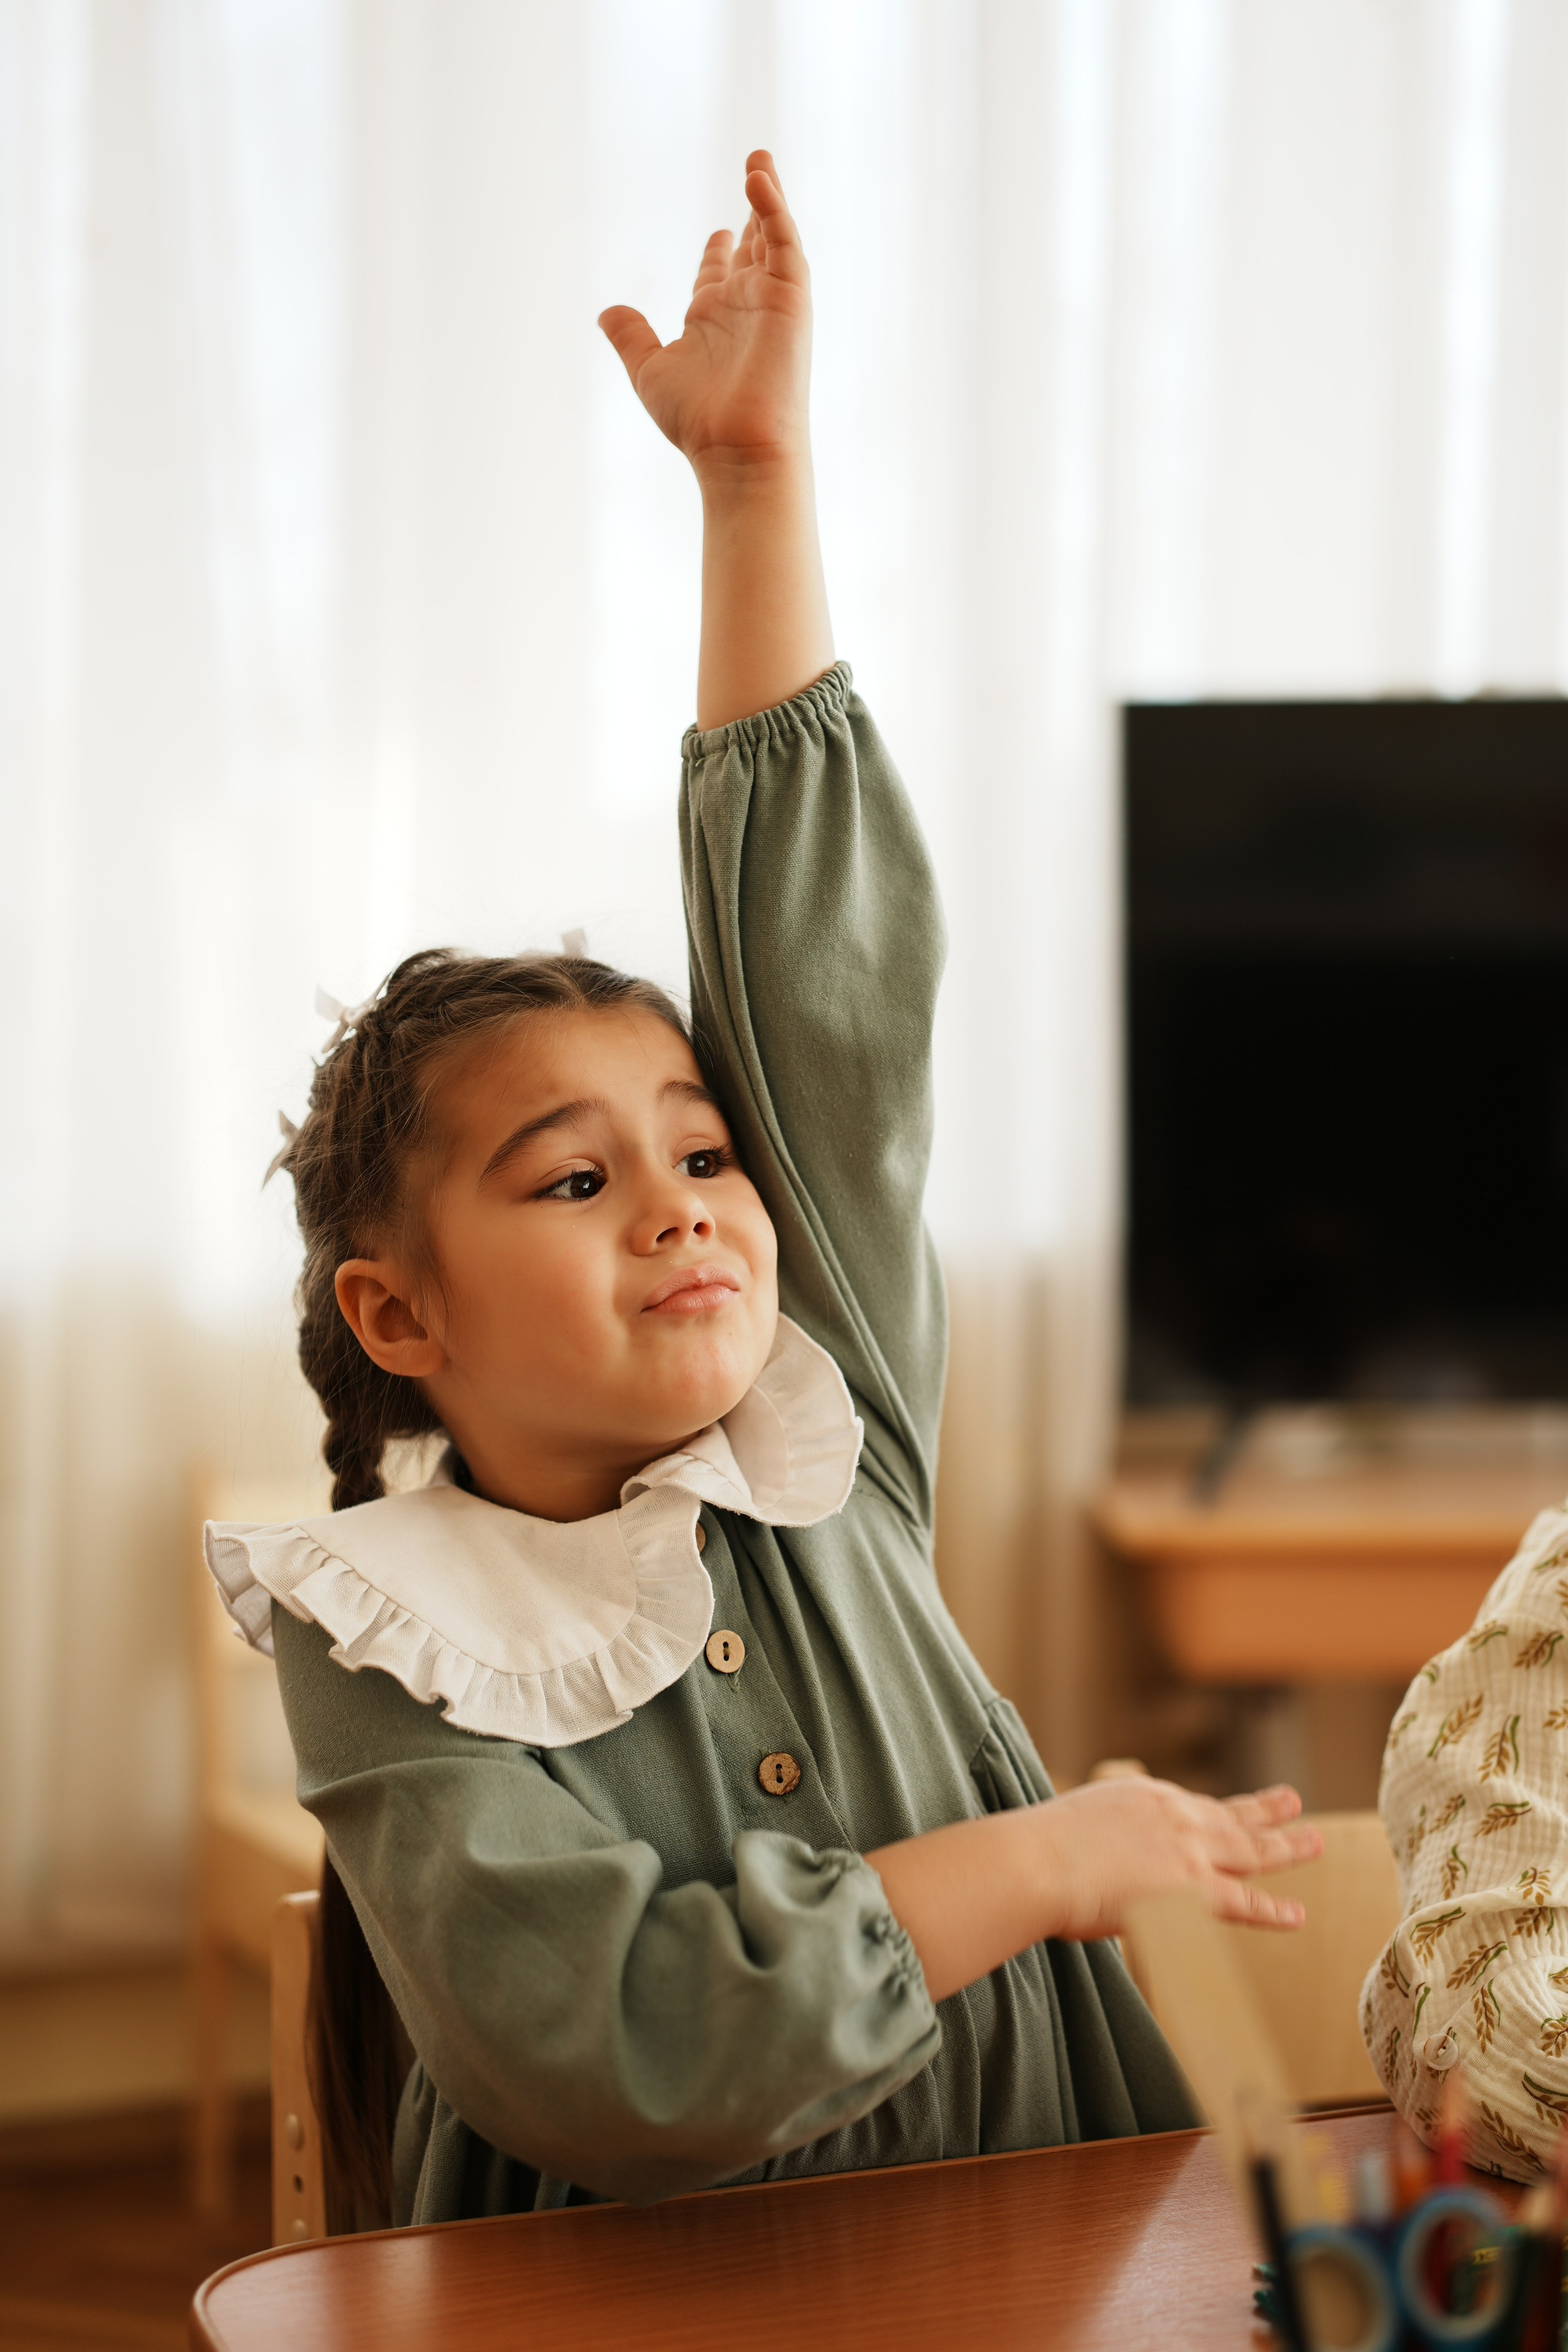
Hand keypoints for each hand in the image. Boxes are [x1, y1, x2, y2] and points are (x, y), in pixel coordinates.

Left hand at [599, 150, 810, 477]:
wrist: (738, 448)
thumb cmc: (698, 421)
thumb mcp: (649, 370)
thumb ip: (631, 337)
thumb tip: (606, 311)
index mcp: (713, 321)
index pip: (717, 275)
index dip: (718, 252)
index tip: (720, 234)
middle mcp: (744, 307)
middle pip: (752, 249)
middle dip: (753, 215)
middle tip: (755, 173)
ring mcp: (770, 300)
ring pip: (772, 237)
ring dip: (767, 196)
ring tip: (758, 158)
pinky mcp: (791, 297)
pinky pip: (784, 242)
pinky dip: (774, 207)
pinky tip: (757, 178)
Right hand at [1033, 1778, 1321, 1942]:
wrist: (1038, 1861)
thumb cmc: (1038, 1850)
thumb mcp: (1074, 1824)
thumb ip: (1099, 1836)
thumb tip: (1095, 1857)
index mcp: (1143, 1796)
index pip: (1190, 1806)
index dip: (1215, 1811)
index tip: (1232, 1808)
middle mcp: (1174, 1814)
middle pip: (1229, 1816)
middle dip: (1264, 1812)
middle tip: (1292, 1802)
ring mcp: (1187, 1850)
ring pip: (1249, 1850)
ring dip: (1285, 1847)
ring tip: (1313, 1842)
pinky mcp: (1192, 1890)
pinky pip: (1244, 1902)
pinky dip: (1272, 1911)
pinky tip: (1296, 1916)